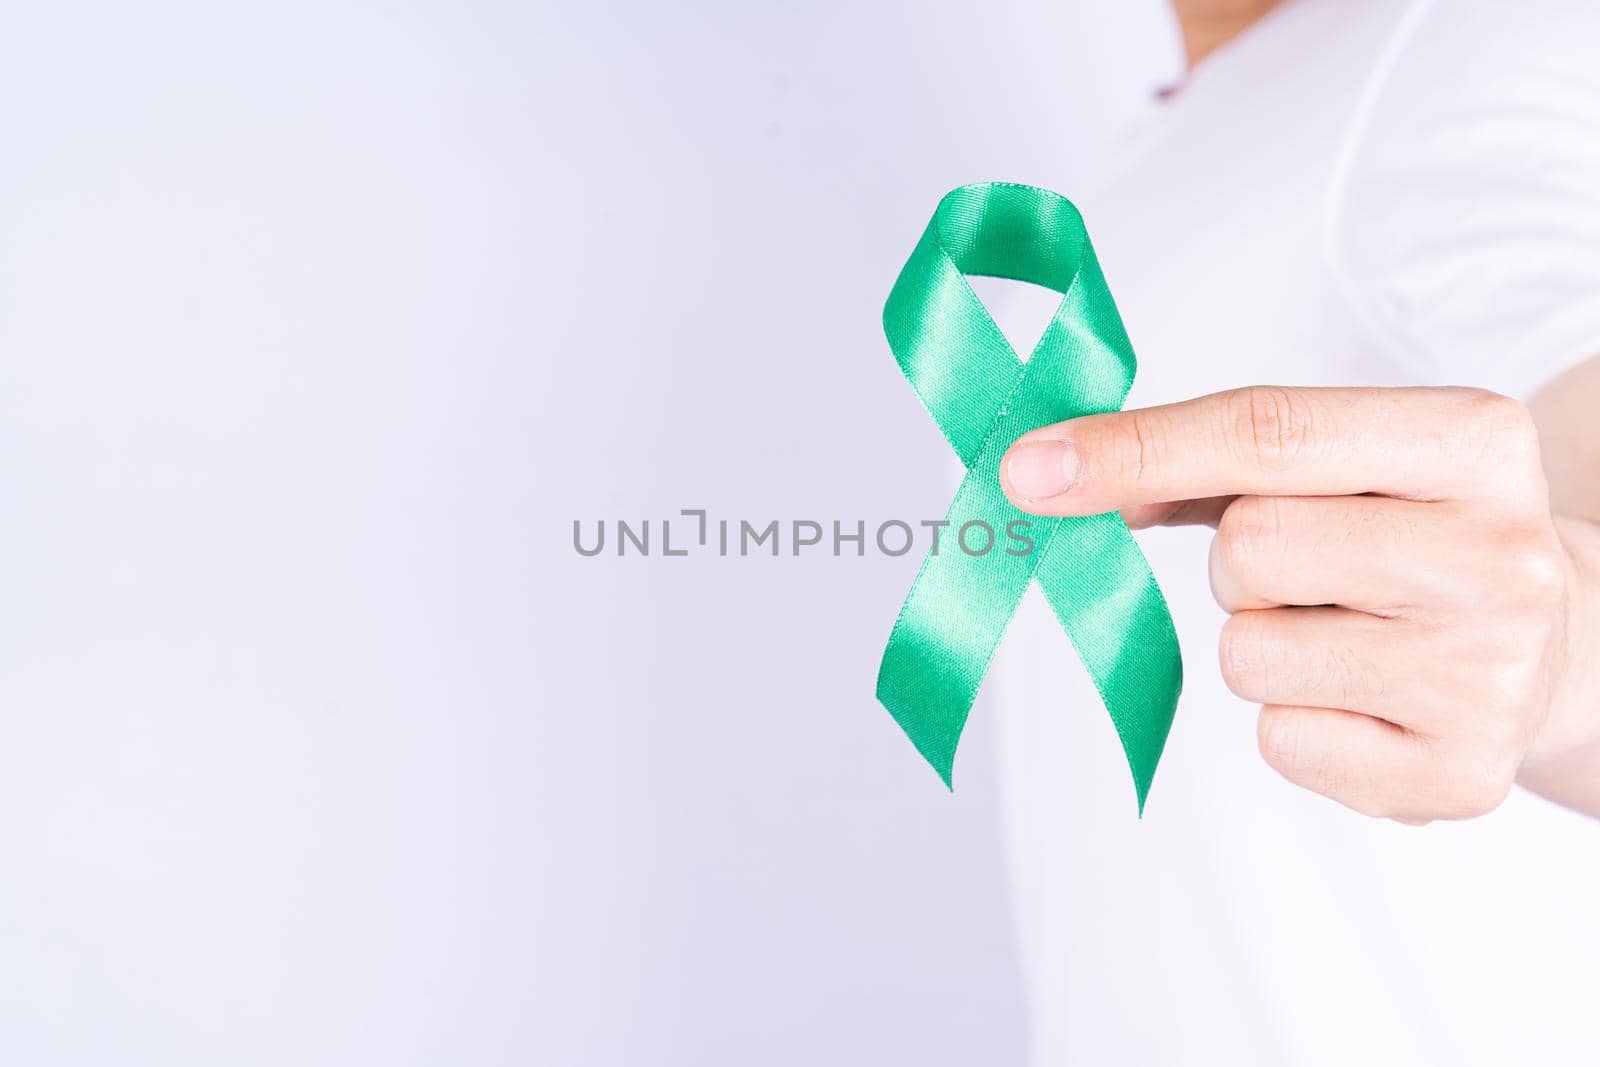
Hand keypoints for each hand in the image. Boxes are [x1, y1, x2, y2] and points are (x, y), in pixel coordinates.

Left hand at [1000, 386, 1598, 822]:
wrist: (1560, 644)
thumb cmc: (1415, 535)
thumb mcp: (1347, 465)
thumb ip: (1208, 462)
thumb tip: (1056, 477)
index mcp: (1474, 441)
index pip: (1266, 431)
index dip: (1134, 449)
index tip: (1029, 470)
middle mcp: (1502, 554)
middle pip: (1248, 549)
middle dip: (1241, 566)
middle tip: (1315, 574)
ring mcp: (1487, 673)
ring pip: (1246, 654)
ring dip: (1261, 646)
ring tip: (1349, 635)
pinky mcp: (1457, 773)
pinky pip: (1275, 742)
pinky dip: (1294, 722)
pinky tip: (1366, 699)